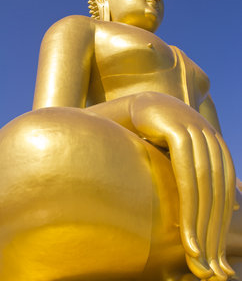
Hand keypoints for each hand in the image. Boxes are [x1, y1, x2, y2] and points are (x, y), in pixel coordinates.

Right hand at [130, 92, 235, 279]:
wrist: (138, 107)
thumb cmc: (158, 135)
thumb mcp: (183, 156)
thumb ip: (203, 175)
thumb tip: (229, 204)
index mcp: (216, 147)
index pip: (224, 194)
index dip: (221, 227)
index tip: (217, 260)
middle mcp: (212, 139)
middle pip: (218, 194)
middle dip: (214, 234)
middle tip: (209, 270)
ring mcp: (197, 133)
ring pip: (206, 189)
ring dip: (202, 227)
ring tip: (197, 258)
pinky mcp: (179, 132)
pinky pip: (188, 176)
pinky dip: (190, 207)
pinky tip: (187, 232)